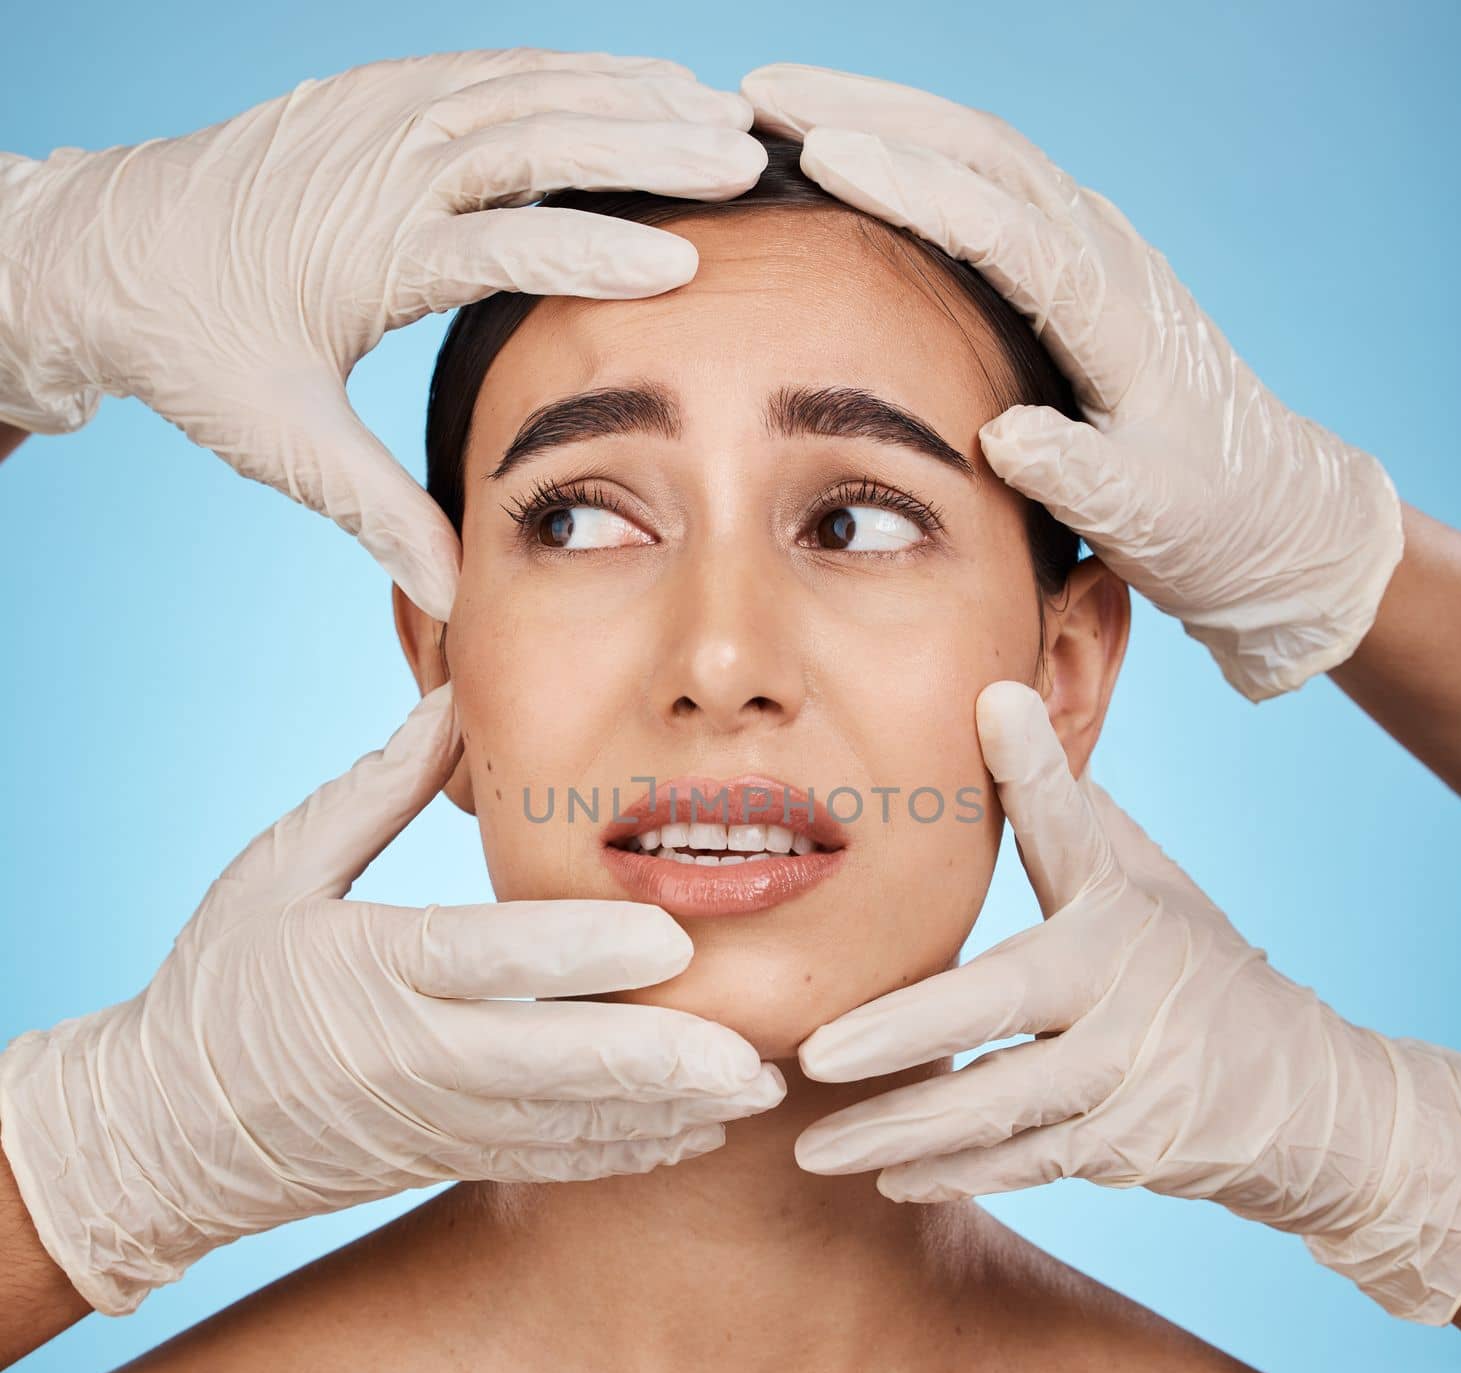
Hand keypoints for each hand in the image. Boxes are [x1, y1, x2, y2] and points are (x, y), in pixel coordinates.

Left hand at [0, 49, 764, 618]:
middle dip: (648, 145)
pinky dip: (569, 73)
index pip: (504, 242)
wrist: (104, 249)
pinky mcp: (373, 95)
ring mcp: (376, 117)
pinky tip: (632, 82)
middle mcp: (379, 167)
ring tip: (719, 110)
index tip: (686, 263)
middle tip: (744, 155)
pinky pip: (488, 71)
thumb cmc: (196, 346)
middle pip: (535, 140)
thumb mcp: (282, 440)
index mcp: (368, 252)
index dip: (598, 251)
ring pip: (523, 91)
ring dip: (626, 96)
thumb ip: (380, 513)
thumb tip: (457, 601)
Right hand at [0, 683, 783, 1315]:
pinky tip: (692, 1136)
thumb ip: (376, 788)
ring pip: (569, 1126)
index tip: (671, 941)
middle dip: (662, 1062)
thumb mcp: (278, 870)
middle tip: (754, 1052)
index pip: (489, 957)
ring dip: (667, 1114)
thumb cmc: (222, 986)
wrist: (160, 1135)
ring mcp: (433, 1119)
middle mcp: (409, 1053)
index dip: (582, 955)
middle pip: (553, 1063)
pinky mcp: (447, 1156)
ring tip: (757, 1094)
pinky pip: (549, 1162)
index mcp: (367, 966)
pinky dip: (624, 1153)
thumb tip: (455, 702)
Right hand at [741, 64, 1402, 701]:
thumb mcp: (1149, 516)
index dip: (913, 186)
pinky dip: (914, 156)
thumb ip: (1082, 477)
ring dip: (884, 119)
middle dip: (871, 112)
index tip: (821, 154)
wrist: (1273, 512)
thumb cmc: (1209, 520)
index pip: (1003, 225)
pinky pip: (988, 187)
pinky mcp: (1078, 266)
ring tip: (781, 106)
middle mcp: (1107, 257)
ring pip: (981, 155)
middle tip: (762, 91)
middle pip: (982, 153)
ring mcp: (1095, 251)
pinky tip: (855, 158)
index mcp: (1117, 314)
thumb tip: (1004, 436)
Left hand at [792, 681, 1460, 1325]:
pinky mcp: (1126, 1148)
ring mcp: (1128, 1079)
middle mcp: (1124, 992)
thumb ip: (1071, 815)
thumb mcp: (1152, 883)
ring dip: (900, 1132)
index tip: (991, 710)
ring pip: (998, 1110)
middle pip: (1001, 1013)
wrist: (1311, 1099)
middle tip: (811, 1055)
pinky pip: (1025, 1163)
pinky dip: (956, 1172)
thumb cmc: (1199, 969)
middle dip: (900, 1039)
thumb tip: (999, 703)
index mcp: (1120, 911)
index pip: (1067, 835)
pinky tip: (886, 1177)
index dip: (1032, 773)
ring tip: (810, 1148)